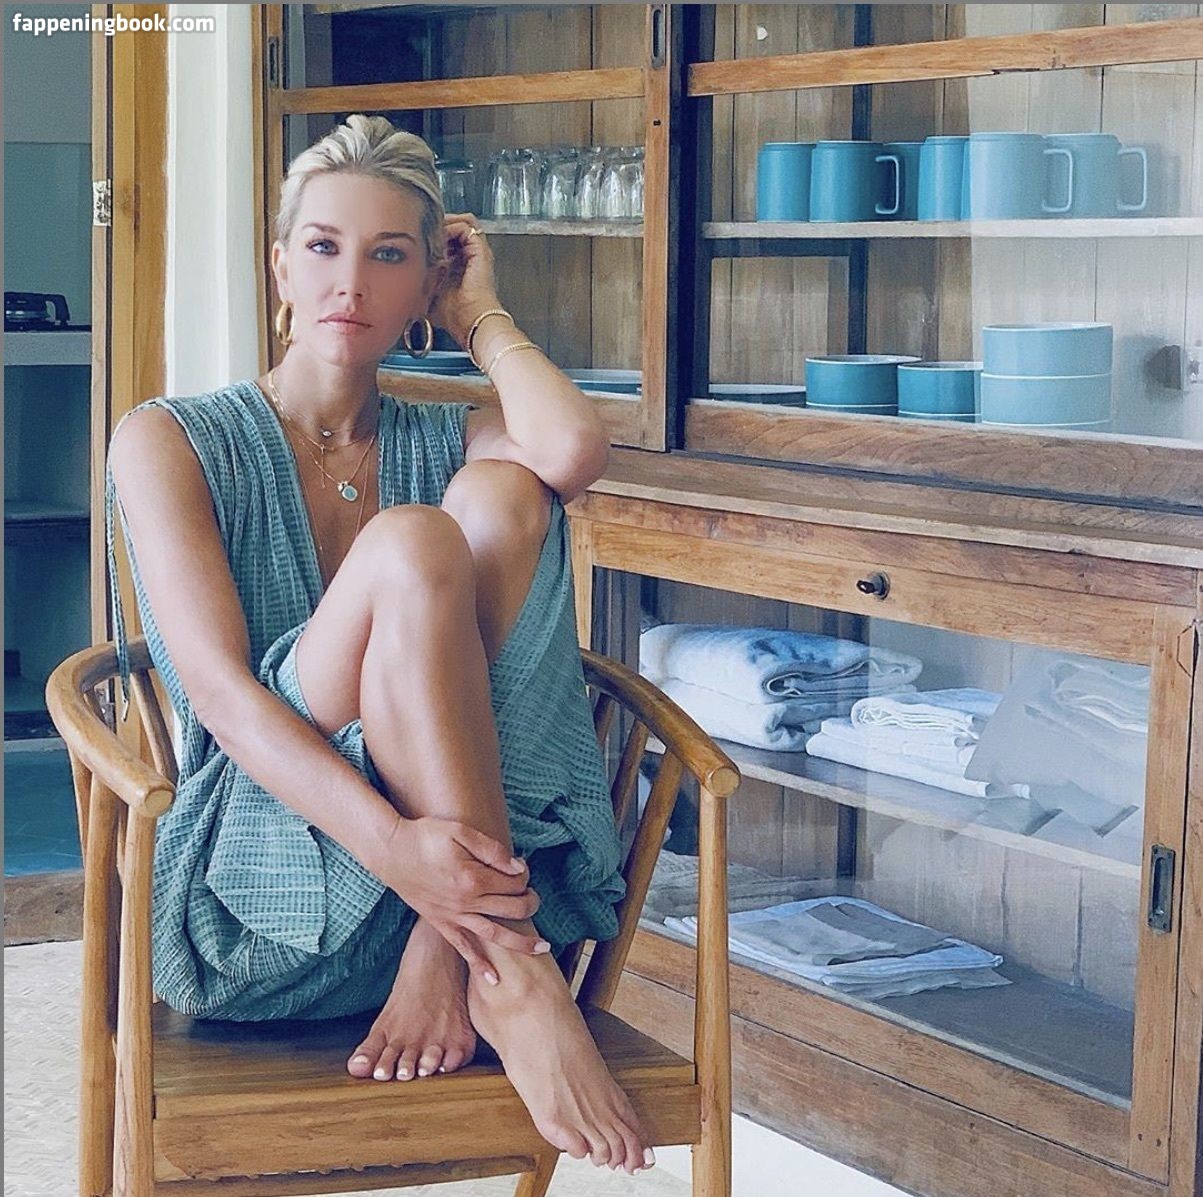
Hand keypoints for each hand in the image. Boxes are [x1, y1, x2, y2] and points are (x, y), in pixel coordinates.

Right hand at [378, 814, 545, 977]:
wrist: (390, 851)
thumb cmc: (426, 836)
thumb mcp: (460, 831)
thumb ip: (491, 850)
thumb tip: (518, 868)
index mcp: (473, 878)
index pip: (514, 883)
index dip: (524, 875)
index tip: (522, 867)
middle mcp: (466, 902)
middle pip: (511, 909)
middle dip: (530, 905)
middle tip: (536, 899)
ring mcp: (453, 916)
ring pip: (494, 935)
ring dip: (520, 943)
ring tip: (542, 949)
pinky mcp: (441, 924)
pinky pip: (463, 948)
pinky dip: (479, 965)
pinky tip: (493, 980)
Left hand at [428, 213, 502, 344]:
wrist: (469, 321)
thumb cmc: (453, 315)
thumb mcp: (427, 295)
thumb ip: (418, 282)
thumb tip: (399, 278)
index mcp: (459, 266)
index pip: (447, 239)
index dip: (432, 235)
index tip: (417, 239)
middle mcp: (469, 257)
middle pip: (455, 227)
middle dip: (437, 225)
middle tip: (422, 232)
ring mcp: (476, 253)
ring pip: (462, 222)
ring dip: (445, 223)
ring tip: (432, 233)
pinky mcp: (480, 251)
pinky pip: (466, 226)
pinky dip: (451, 228)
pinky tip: (440, 239)